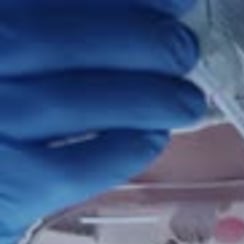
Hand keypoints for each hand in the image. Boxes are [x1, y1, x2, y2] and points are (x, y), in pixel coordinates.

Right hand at [0, 0, 204, 243]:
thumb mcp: (10, 60)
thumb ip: (40, 27)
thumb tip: (132, 20)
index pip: (51, 5)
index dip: (122, 0)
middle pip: (62, 38)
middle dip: (139, 39)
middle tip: (184, 50)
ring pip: (74, 100)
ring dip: (145, 97)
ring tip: (186, 100)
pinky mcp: (7, 184)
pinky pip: (72, 166)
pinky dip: (119, 150)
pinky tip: (150, 140)